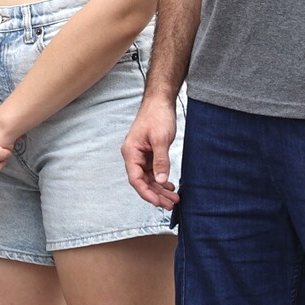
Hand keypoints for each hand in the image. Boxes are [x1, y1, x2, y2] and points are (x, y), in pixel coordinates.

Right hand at [123, 93, 179, 208]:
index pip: (136, 179)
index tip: (159, 203)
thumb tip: (160, 181)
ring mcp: (141, 155)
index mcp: (131, 152)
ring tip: (174, 198)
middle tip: (171, 204)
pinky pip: (153, 171)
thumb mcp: (161, 139)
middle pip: (142, 182)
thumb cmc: (157, 115)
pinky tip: (170, 186)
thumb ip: (160, 161)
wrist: (160, 100)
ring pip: (148, 178)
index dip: (147, 193)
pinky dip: (161, 180)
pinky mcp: (149, 153)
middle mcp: (133, 155)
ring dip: (160, 189)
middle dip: (156, 194)